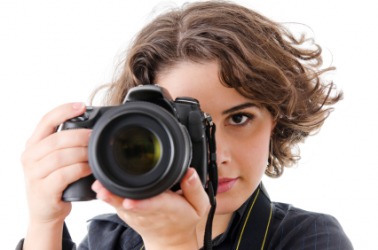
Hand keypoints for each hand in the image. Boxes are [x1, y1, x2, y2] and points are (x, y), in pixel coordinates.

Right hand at [21, 103, 91, 225]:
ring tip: (94, 155)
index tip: (82, 105)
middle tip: (96, 137)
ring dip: (82, 153)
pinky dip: (80, 169)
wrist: (46, 211)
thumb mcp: (54, 159)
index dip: (64, 111)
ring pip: (61, 156)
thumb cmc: (55, 181)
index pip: (46, 120)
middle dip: (81, 136)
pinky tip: (89, 168)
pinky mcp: (43, 189)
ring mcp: (34, 174)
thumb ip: (64, 143)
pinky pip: (64, 174)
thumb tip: (90, 127)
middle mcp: (29, 156)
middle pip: (57, 139)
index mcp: (33, 144)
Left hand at [92, 168, 209, 248]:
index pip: (154, 205)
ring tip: (99, 186)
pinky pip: (116, 204)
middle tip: (103, 188)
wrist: (170, 240)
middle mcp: (148, 212)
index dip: (142, 203)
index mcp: (167, 208)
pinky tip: (100, 187)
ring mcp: (135, 214)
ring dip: (109, 197)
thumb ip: (195, 189)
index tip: (130, 201)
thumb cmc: (184, 219)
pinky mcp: (128, 213)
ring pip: (120, 204)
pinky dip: (108, 196)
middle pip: (131, 203)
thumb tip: (189, 172)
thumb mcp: (199, 206)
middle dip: (117, 197)